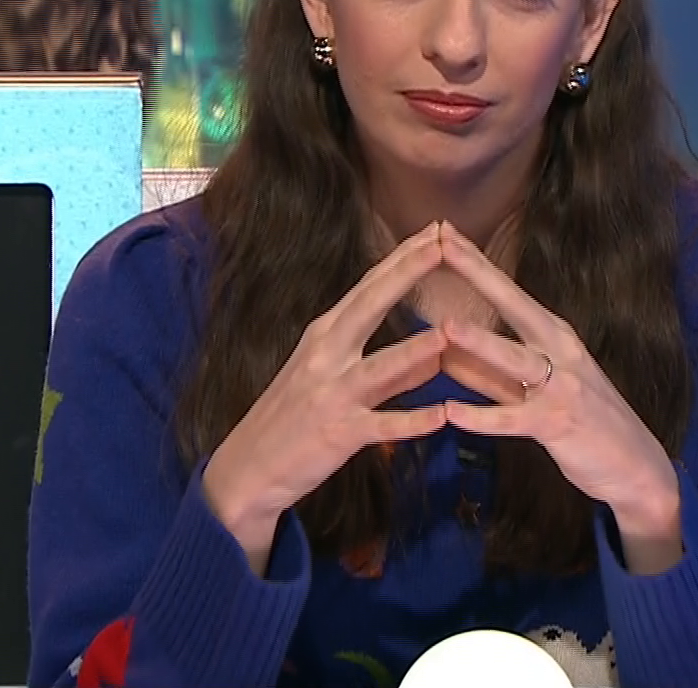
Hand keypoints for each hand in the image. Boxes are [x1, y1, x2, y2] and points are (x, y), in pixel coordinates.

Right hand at [203, 222, 450, 574]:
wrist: (247, 467)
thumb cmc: (293, 417)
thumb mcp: (331, 377)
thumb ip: (387, 365)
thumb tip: (437, 352)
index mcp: (325, 334)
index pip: (369, 286)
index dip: (402, 257)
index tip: (435, 229)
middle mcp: (326, 354)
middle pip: (371, 306)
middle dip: (407, 273)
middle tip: (444, 244)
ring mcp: (332, 394)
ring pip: (379, 368)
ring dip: (414, 351)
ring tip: (449, 334)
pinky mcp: (339, 434)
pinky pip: (382, 426)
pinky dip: (412, 421)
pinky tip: (442, 417)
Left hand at [437, 228, 684, 572]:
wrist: (636, 467)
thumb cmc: (584, 423)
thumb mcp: (535, 391)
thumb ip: (490, 373)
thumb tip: (443, 351)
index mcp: (555, 336)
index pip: (510, 293)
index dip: (478, 263)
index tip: (445, 232)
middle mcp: (561, 352)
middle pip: (514, 306)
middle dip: (479, 274)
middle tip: (443, 244)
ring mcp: (562, 387)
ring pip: (516, 360)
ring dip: (481, 343)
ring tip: (445, 327)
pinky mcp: (558, 425)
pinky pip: (513, 419)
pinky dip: (481, 417)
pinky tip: (451, 413)